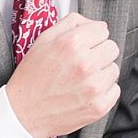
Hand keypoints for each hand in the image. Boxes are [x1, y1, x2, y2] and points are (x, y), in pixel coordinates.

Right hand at [7, 14, 118, 137]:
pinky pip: (114, 89)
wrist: (23, 113)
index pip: (103, 30)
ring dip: (101, 72)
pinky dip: (103, 91)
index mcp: (71, 43)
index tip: (84, 45)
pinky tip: (85, 92)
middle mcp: (85, 63)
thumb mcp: (43, 40)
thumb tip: (96, 24)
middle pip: (112, 48)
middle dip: (99, 52)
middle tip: (82, 62)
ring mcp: (94, 86)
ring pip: (114, 69)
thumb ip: (71, 24)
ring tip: (81, 79)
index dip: (92, 36)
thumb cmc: (31, 77)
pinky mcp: (99, 106)